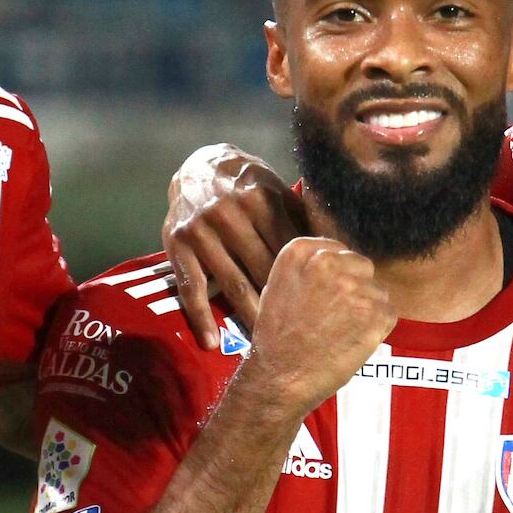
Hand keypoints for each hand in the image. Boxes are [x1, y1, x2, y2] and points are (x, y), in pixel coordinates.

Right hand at [164, 144, 308, 346]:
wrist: (197, 167)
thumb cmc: (247, 184)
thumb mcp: (275, 190)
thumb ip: (300, 219)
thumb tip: (336, 252)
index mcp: (259, 199)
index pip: (288, 249)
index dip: (306, 280)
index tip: (322, 308)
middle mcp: (228, 213)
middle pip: (262, 270)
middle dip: (284, 304)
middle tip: (301, 335)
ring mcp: (200, 231)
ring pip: (231, 284)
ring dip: (250, 317)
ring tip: (266, 345)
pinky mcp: (176, 246)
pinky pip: (191, 289)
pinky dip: (201, 318)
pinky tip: (212, 342)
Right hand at [237, 237, 394, 415]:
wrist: (280, 377)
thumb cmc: (277, 339)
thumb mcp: (278, 286)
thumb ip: (307, 268)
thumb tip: (337, 262)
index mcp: (301, 252)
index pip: (337, 249)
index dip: (338, 274)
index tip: (329, 293)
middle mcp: (329, 262)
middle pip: (361, 266)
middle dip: (355, 288)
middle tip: (336, 316)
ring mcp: (355, 287)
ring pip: (377, 290)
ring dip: (366, 309)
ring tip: (341, 332)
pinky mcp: (376, 313)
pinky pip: (388, 313)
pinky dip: (377, 328)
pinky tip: (354, 341)